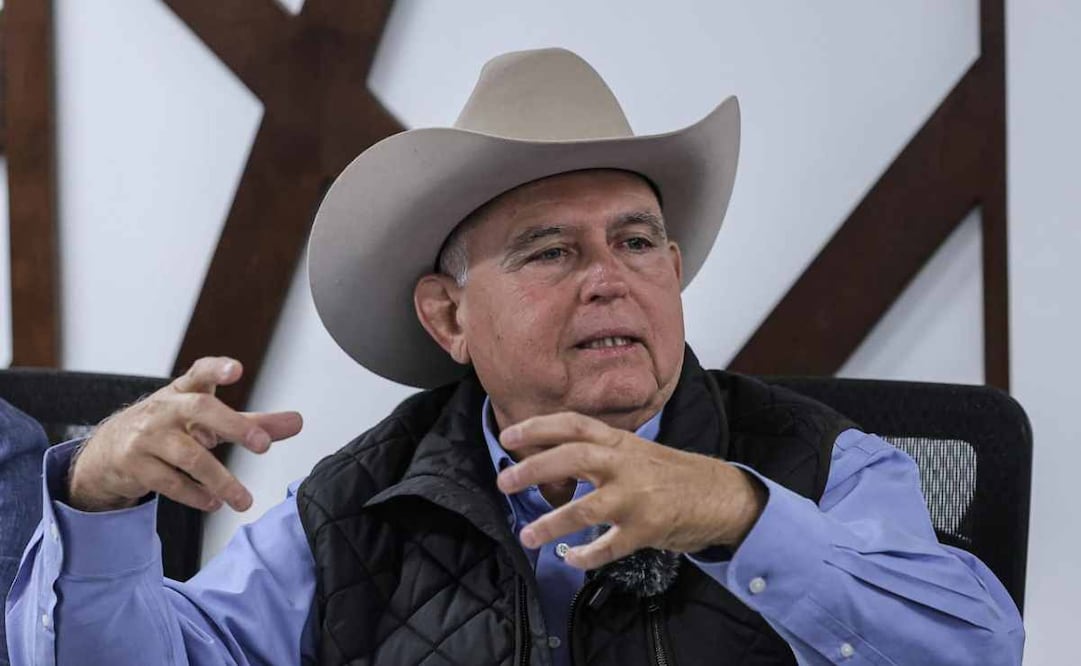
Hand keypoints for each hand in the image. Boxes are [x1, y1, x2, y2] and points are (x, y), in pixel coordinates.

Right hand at [68, 357, 302, 512]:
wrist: (108, 451)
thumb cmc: (169, 427)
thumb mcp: (207, 419)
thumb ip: (253, 421)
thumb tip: (297, 423)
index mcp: (185, 391)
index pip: (200, 372)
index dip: (217, 369)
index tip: (236, 369)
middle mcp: (166, 409)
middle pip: (200, 409)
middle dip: (234, 425)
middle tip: (263, 444)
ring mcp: (148, 437)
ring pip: (188, 456)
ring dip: (220, 480)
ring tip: (244, 500)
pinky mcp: (136, 465)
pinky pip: (169, 482)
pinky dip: (194, 495)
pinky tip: (214, 503)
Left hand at [496, 412, 765, 569]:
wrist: (720, 496)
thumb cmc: (671, 474)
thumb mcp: (636, 452)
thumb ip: (600, 453)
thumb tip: (549, 460)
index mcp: (620, 442)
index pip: (574, 424)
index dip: (538, 427)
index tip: (508, 436)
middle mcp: (626, 464)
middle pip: (573, 458)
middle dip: (534, 469)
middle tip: (505, 482)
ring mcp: (636, 498)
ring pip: (586, 509)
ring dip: (551, 523)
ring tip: (528, 537)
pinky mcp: (646, 529)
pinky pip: (608, 547)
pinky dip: (585, 556)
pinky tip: (570, 559)